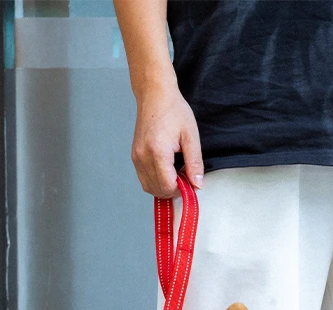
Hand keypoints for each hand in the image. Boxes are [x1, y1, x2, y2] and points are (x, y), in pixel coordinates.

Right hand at [131, 81, 203, 197]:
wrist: (155, 95)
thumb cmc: (173, 110)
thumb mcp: (191, 136)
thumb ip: (195, 163)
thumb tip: (197, 185)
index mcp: (158, 152)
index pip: (167, 186)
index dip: (181, 190)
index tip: (190, 182)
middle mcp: (143, 157)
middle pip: (158, 190)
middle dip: (173, 190)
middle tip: (185, 177)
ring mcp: (136, 157)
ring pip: (149, 187)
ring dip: (164, 187)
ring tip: (176, 173)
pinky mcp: (135, 157)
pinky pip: (144, 179)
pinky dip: (156, 181)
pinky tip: (167, 171)